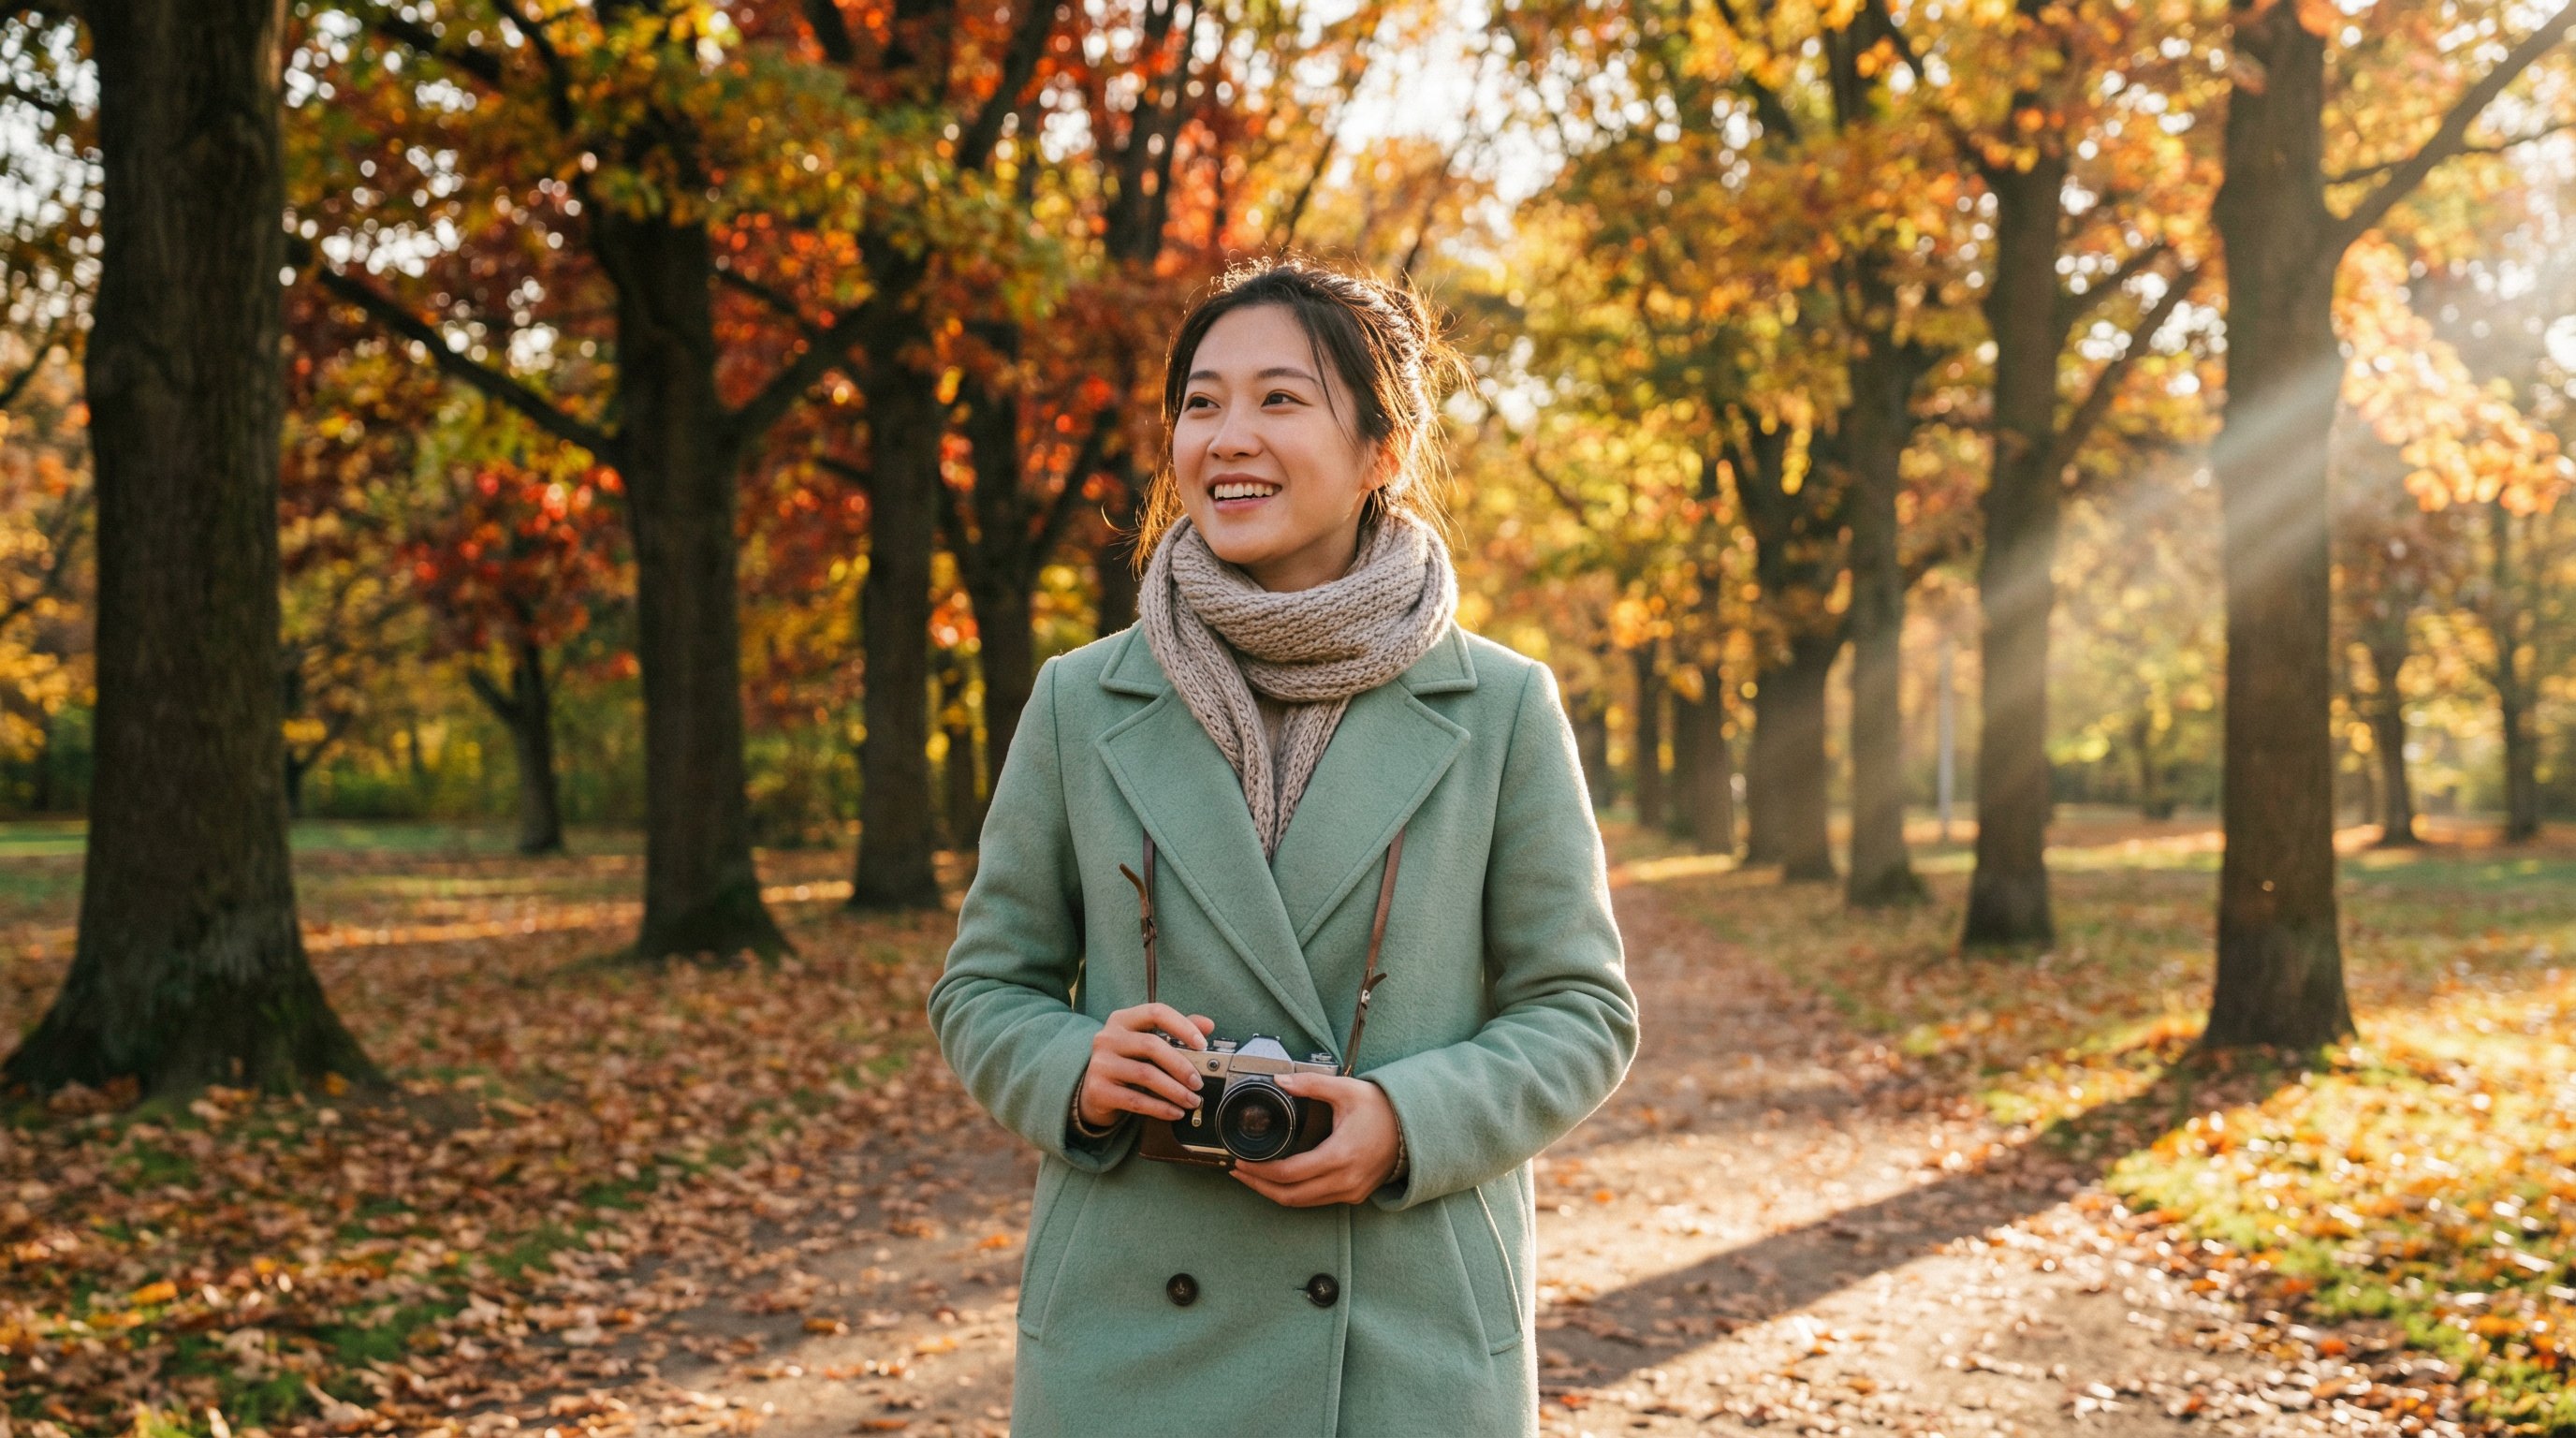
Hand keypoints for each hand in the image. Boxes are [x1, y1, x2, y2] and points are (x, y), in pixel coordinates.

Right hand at [1078, 1003, 1215, 1128]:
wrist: (1095, 1090)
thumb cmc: (1128, 1062)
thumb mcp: (1148, 1041)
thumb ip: (1177, 1031)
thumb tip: (1208, 1025)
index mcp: (1123, 1020)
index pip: (1155, 1013)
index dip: (1182, 1026)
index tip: (1202, 1045)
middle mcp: (1108, 1038)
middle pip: (1151, 1045)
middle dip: (1181, 1065)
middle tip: (1198, 1082)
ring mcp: (1100, 1063)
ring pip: (1145, 1074)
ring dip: (1175, 1090)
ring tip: (1191, 1100)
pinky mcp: (1098, 1090)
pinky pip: (1135, 1100)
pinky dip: (1160, 1108)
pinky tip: (1175, 1112)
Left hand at [1231, 1073, 1401, 1206]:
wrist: (1414, 1128)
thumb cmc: (1382, 1110)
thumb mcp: (1346, 1090)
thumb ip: (1310, 1085)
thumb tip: (1280, 1081)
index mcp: (1340, 1155)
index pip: (1289, 1174)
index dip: (1260, 1171)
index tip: (1241, 1161)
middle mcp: (1345, 1180)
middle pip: (1290, 1196)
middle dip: (1260, 1186)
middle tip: (1239, 1172)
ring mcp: (1350, 1191)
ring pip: (1302, 1203)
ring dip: (1275, 1193)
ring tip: (1254, 1177)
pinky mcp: (1354, 1195)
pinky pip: (1317, 1201)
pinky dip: (1295, 1193)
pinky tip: (1282, 1180)